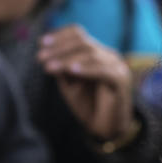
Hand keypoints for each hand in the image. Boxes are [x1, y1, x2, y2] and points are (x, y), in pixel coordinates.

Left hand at [37, 25, 133, 142]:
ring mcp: (116, 67)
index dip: (59, 35)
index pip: (78, 33)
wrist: (105, 128)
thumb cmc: (87, 105)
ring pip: (91, 54)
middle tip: (40, 58)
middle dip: (59, 48)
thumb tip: (48, 54)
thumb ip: (62, 69)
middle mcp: (108, 56)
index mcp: (95, 53)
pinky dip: (87, 69)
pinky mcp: (121, 81)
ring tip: (48, 68)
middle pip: (83, 42)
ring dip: (67, 59)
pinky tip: (71, 71)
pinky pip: (104, 70)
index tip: (41, 43)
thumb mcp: (69, 84)